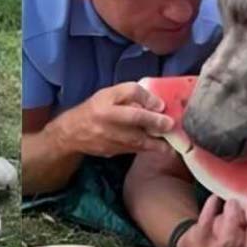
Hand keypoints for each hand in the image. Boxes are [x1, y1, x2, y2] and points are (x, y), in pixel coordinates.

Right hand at [52, 82, 173, 156]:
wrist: (73, 134)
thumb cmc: (95, 109)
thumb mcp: (108, 94)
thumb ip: (131, 94)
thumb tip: (157, 104)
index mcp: (105, 106)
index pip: (128, 97)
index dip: (146, 101)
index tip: (161, 106)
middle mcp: (107, 124)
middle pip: (134, 121)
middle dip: (154, 124)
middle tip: (170, 125)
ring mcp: (110, 140)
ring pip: (137, 141)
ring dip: (157, 142)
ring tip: (173, 143)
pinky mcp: (114, 153)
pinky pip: (135, 149)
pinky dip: (149, 148)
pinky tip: (162, 147)